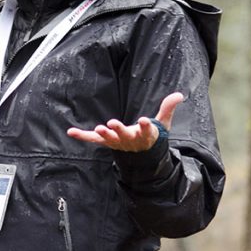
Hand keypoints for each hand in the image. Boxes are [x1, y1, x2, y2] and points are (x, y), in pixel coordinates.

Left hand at [66, 92, 183, 151]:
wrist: (142, 155)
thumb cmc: (152, 136)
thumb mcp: (163, 123)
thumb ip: (168, 108)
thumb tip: (180, 94)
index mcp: (145, 135)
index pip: (146, 130)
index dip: (145, 126)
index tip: (143, 121)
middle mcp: (130, 140)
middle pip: (124, 135)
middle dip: (118, 130)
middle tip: (111, 123)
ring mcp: (117, 142)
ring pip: (110, 139)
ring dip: (103, 134)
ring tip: (99, 128)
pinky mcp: (107, 141)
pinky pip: (93, 140)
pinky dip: (82, 136)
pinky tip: (71, 132)